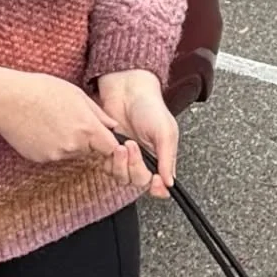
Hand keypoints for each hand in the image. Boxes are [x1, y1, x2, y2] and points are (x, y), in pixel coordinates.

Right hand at [0, 71, 122, 166]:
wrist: (8, 100)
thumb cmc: (43, 91)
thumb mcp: (77, 95)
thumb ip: (98, 113)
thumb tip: (113, 126)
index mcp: (87, 128)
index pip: (110, 147)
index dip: (108, 142)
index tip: (102, 136)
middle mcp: (74, 146)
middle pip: (89, 150)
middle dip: (86, 140)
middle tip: (68, 120)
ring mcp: (56, 154)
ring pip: (71, 153)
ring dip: (68, 143)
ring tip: (51, 122)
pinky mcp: (41, 159)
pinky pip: (53, 155)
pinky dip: (50, 146)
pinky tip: (39, 129)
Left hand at [97, 69, 178, 198]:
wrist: (126, 89)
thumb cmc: (150, 107)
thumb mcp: (165, 132)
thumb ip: (167, 159)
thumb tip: (170, 183)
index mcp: (161, 158)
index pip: (159, 185)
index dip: (156, 188)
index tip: (154, 181)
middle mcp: (143, 161)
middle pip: (138, 182)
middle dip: (135, 168)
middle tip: (133, 147)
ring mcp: (125, 158)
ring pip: (121, 177)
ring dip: (121, 163)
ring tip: (122, 144)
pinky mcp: (108, 152)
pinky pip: (107, 167)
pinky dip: (109, 159)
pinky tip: (114, 143)